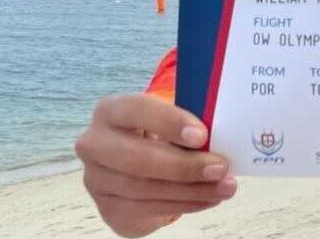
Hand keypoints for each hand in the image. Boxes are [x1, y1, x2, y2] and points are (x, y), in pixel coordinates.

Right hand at [75, 94, 236, 236]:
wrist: (141, 163)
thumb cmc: (162, 132)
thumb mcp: (172, 119)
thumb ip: (189, 121)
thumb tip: (223, 134)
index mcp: (111, 111)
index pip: (137, 110)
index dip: (169, 122)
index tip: (202, 135)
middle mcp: (95, 144)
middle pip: (137, 159)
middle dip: (184, 166)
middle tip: (221, 167)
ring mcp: (96, 180)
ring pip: (144, 189)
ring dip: (191, 190)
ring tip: (225, 187)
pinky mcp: (107, 208)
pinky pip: (147, 210)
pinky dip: (185, 204)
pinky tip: (209, 199)